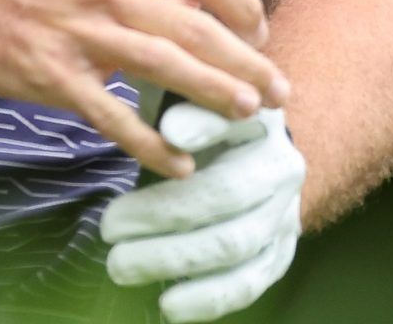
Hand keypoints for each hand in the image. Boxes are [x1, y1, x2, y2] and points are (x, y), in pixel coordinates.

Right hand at [0, 0, 287, 177]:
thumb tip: (186, 10)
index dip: (243, 6)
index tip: (258, 30)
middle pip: (198, 28)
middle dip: (247, 63)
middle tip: (277, 89)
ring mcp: (77, 32)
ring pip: (168, 69)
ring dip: (217, 96)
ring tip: (249, 116)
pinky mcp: (50, 77)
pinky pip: (117, 118)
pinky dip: (154, 146)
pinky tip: (178, 162)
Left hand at [99, 102, 305, 321]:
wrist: (249, 148)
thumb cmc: (198, 113)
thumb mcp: (186, 90)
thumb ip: (181, 101)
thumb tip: (172, 133)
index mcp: (260, 120)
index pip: (231, 123)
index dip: (201, 126)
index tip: (166, 132)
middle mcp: (281, 168)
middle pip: (226, 195)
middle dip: (163, 213)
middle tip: (108, 227)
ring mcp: (284, 214)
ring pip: (235, 245)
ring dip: (175, 260)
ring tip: (120, 266)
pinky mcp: (279, 253)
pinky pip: (249, 282)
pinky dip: (210, 299)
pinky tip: (169, 306)